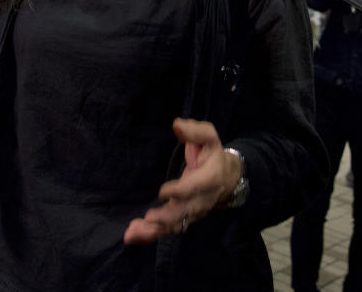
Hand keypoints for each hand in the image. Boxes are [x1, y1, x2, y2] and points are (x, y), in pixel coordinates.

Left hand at [123, 119, 239, 243]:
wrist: (229, 177)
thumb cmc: (213, 153)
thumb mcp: (209, 137)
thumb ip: (195, 131)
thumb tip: (176, 125)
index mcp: (209, 178)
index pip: (195, 188)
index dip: (180, 191)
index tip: (162, 191)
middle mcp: (202, 199)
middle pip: (185, 212)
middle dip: (166, 217)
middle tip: (148, 217)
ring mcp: (193, 212)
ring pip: (175, 225)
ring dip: (154, 231)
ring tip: (133, 233)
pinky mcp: (184, 218)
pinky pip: (169, 229)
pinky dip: (151, 234)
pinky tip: (132, 235)